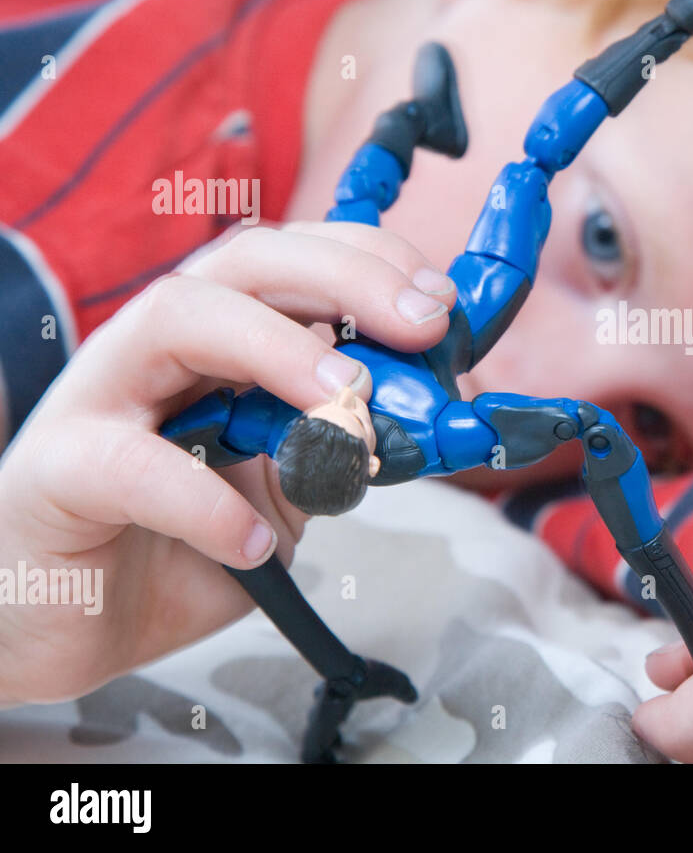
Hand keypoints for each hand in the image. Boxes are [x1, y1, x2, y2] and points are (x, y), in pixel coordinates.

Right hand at [0, 221, 455, 705]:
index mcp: (217, 340)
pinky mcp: (57, 473)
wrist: (64, 623)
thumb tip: (430, 415)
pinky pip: (128, 465)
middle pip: (245, 263)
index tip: (444, 304)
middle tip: (425, 323)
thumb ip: (339, 444)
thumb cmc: (175, 542)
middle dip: (346, 276)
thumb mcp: (284, 489)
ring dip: (277, 349)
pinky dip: (204, 502)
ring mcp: (98, 399)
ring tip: (347, 406)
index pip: (293, 259)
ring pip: (175, 318)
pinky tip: (253, 544)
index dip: (373, 263)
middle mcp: (157, 348)